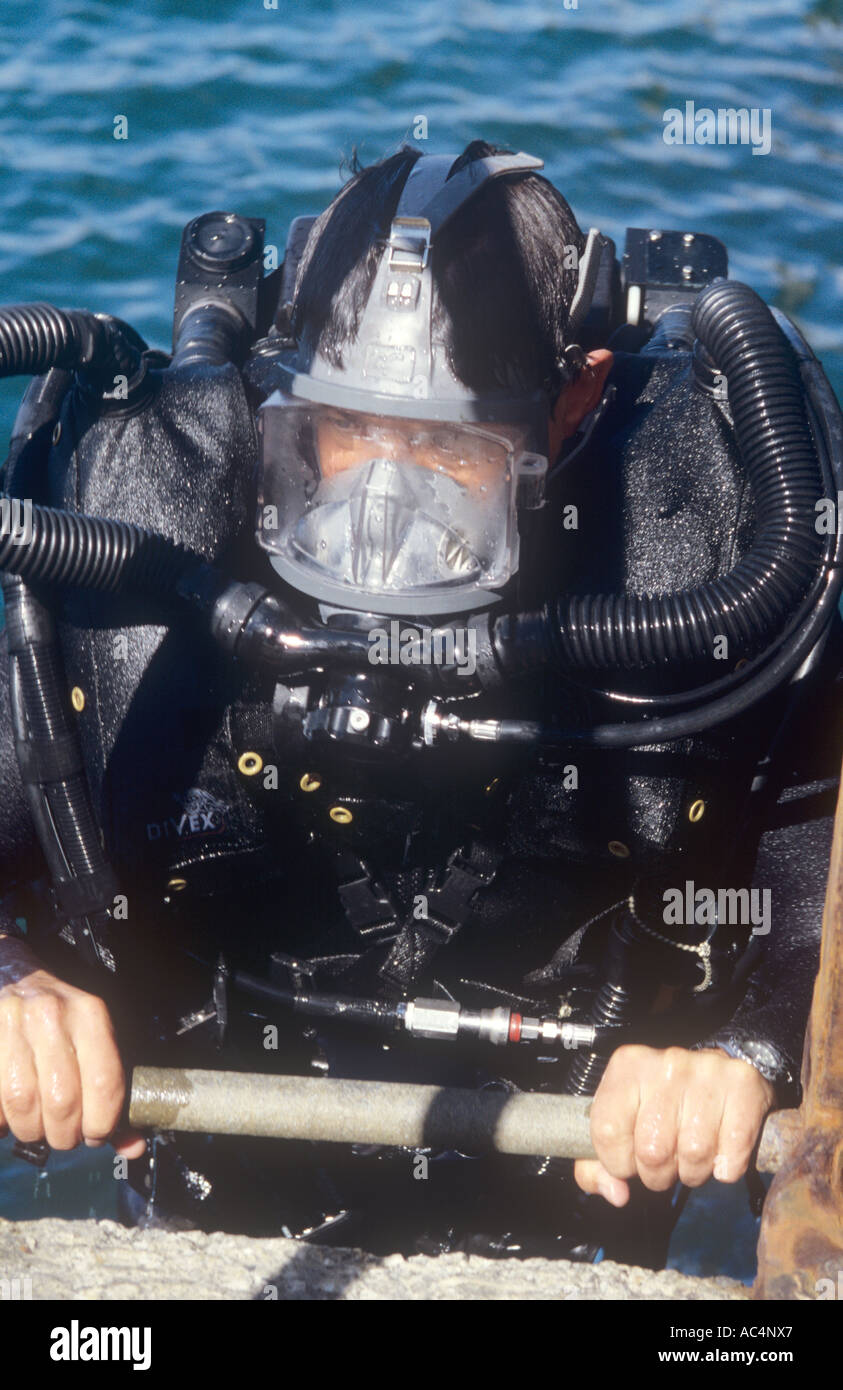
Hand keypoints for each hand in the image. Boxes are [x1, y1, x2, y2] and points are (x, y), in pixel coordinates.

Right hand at [0, 935, 144, 1156]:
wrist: (10, 975)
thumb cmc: (60, 1019)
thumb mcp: (94, 1041)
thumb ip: (113, 1095)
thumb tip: (133, 1148)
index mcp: (90, 1015)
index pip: (105, 1083)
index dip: (102, 1124)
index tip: (95, 1135)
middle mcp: (52, 1016)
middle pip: (62, 1102)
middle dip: (64, 1135)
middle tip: (64, 1136)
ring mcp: (12, 1025)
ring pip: (23, 1104)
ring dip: (31, 1131)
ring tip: (36, 1127)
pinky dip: (1, 1122)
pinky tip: (9, 1116)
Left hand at [574, 1044, 774, 1205]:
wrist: (716, 1073)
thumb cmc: (662, 1102)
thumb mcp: (623, 1120)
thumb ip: (600, 1163)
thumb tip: (615, 1193)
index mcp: (628, 1066)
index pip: (608, 1132)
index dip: (618, 1162)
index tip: (629, 1162)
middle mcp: (666, 1063)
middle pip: (653, 1150)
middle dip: (658, 1174)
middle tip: (667, 1162)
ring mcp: (707, 1070)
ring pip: (694, 1154)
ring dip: (694, 1172)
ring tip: (693, 1155)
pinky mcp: (743, 1084)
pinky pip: (732, 1152)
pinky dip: (727, 1167)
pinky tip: (722, 1153)